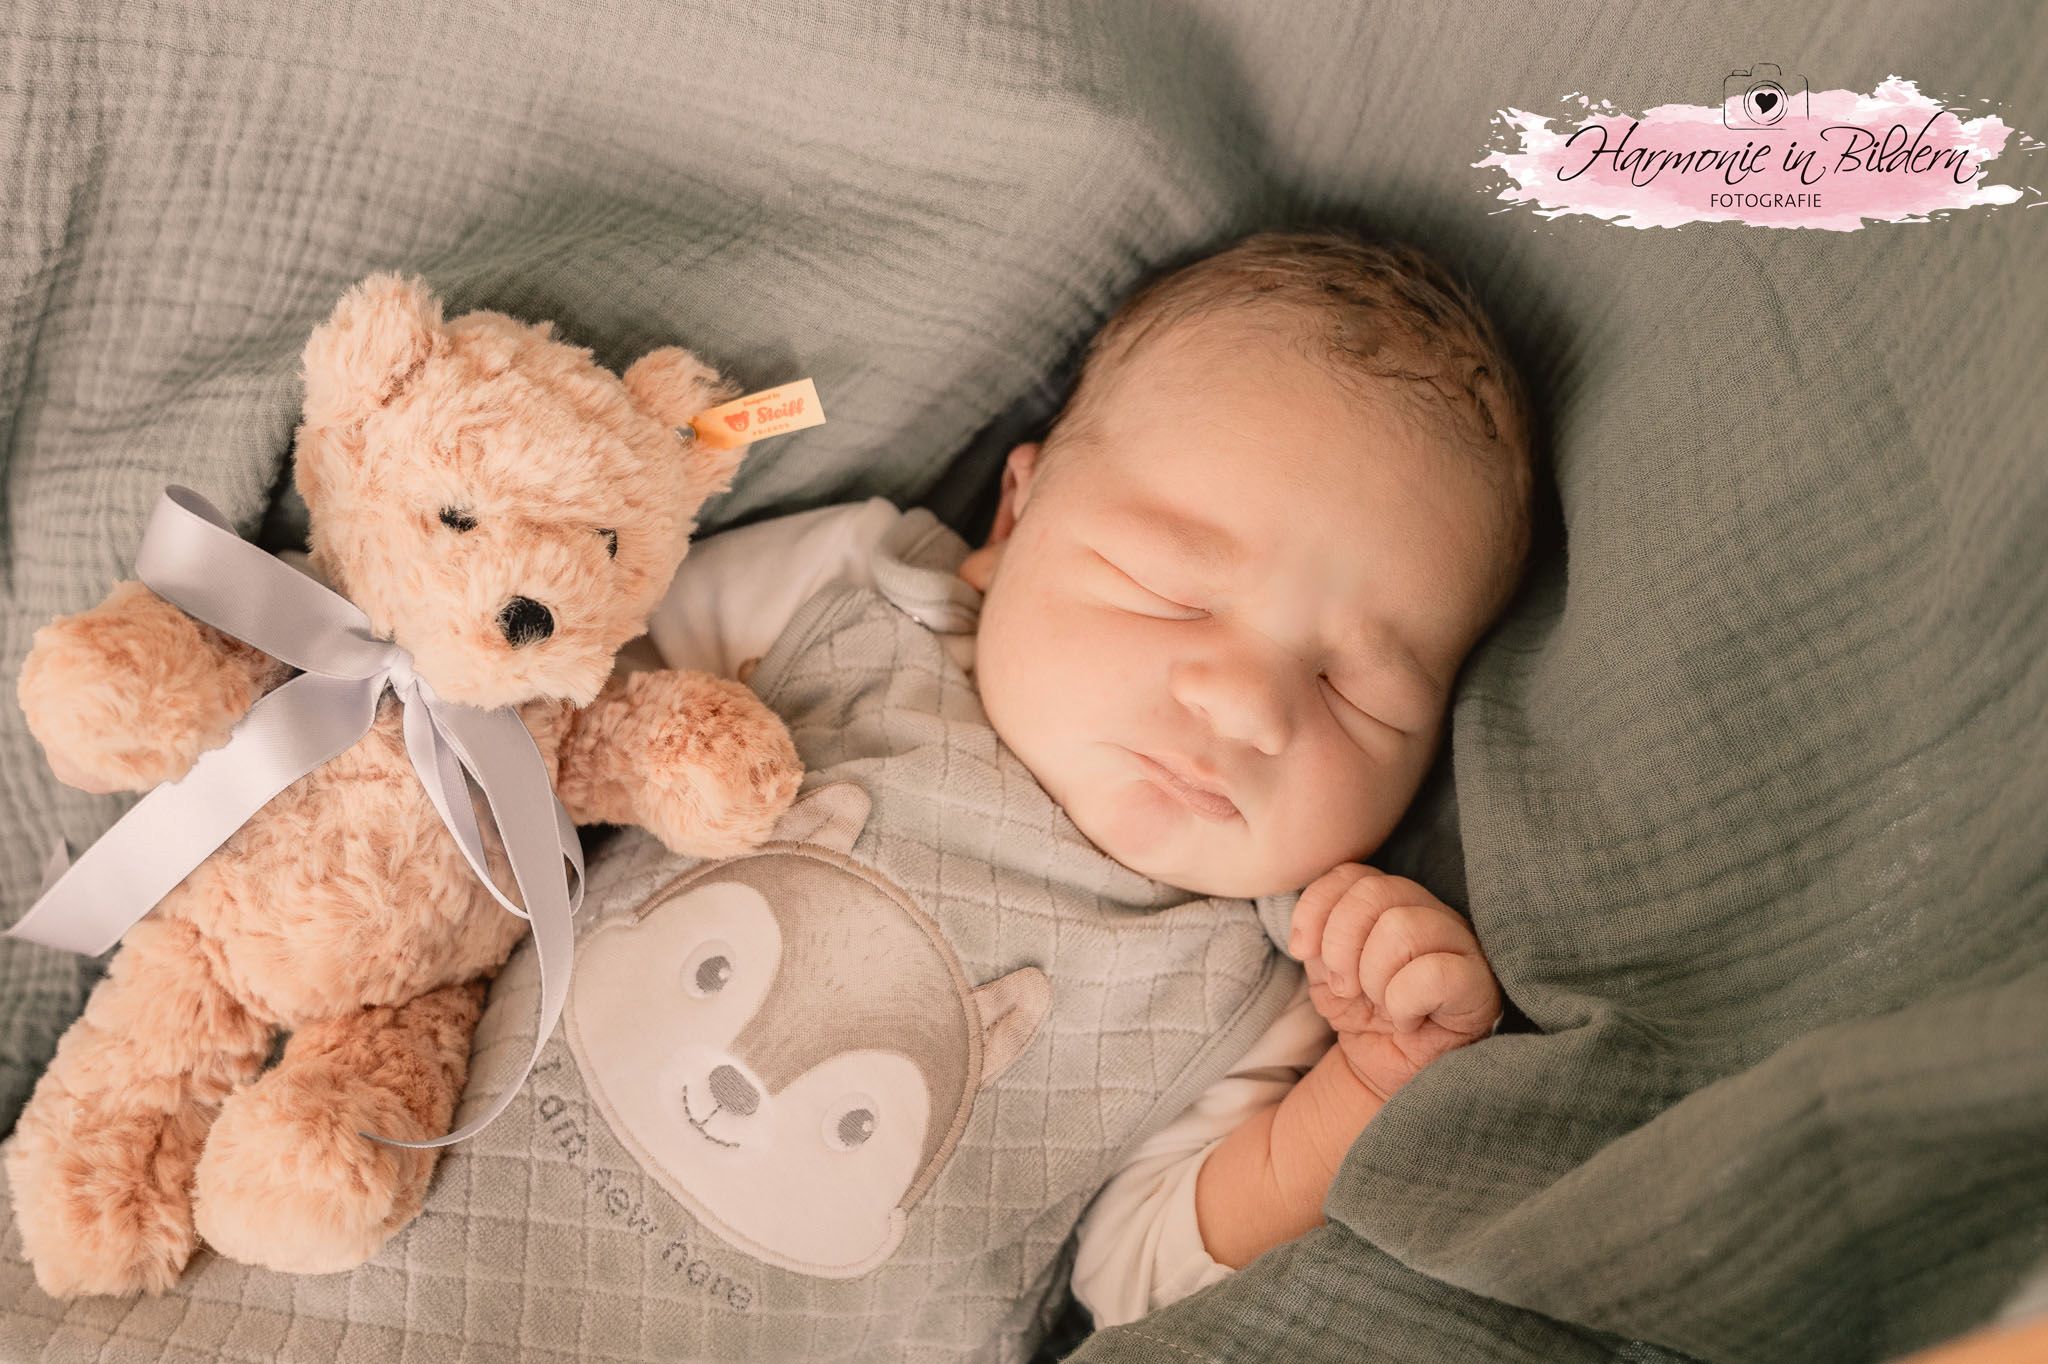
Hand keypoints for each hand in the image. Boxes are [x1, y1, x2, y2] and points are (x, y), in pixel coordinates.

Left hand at [1287, 864, 1501, 1102]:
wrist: (1390, 1073)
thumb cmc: (1365, 1016)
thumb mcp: (1327, 973)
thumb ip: (1316, 939)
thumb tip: (1305, 935)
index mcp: (1395, 902)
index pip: (1353, 874)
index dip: (1317, 907)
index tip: (1302, 950)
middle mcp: (1431, 913)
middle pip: (1374, 892)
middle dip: (1341, 945)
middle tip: (1345, 987)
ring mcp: (1461, 944)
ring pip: (1402, 928)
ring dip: (1373, 977)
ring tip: (1380, 1004)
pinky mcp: (1480, 984)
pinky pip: (1434, 973)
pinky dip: (1405, 1001)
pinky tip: (1407, 1020)